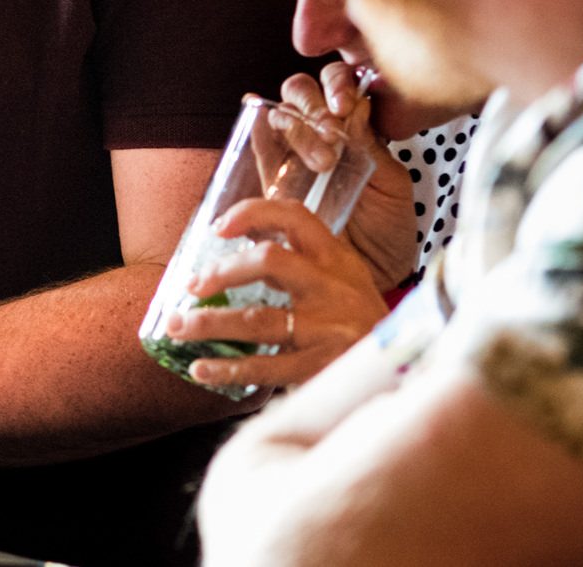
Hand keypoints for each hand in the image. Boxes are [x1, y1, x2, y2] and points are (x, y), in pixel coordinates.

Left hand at [165, 196, 388, 390]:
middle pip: (269, 261)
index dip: (252, 214)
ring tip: (177, 327)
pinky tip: (201, 369)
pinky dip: (227, 368)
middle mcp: (333, 286)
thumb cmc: (361, 320)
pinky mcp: (320, 366)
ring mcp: (327, 327)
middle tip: (192, 287)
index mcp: (336, 257)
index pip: (294, 216)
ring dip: (210, 323)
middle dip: (221, 273)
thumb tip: (237, 250)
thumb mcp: (342, 279)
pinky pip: (265, 366)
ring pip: (258, 319)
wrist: (405, 369)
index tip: (218, 228)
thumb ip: (299, 262)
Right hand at [280, 64, 417, 294]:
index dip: (339, 85)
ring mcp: (295, 158)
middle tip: (328, 131)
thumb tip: (354, 108)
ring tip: (317, 159)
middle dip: (313, 104)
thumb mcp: (392, 185)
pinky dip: (256, 132)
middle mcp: (322, 136)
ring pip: (280, 115)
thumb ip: (373, 148)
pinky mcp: (274, 185)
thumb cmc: (391, 230)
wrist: (373, 278)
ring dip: (293, 124)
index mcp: (356, 129)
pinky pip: (259, 151)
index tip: (346, 106)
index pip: (339, 84)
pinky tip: (257, 122)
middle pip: (302, 92)